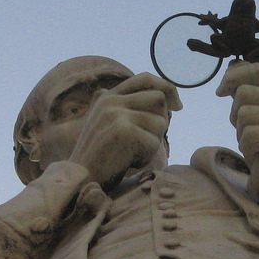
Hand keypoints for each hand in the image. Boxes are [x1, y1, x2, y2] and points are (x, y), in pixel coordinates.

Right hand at [69, 73, 181, 188]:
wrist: (80, 180)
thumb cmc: (102, 159)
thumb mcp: (112, 127)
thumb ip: (133, 110)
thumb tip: (172, 102)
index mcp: (108, 97)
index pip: (145, 79)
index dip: (167, 88)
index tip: (178, 106)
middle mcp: (111, 101)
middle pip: (158, 98)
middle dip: (161, 122)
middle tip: (146, 142)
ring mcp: (115, 114)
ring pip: (160, 122)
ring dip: (153, 143)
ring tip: (131, 154)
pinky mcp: (123, 131)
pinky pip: (154, 143)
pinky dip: (146, 157)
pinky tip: (127, 163)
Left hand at [217, 61, 258, 210]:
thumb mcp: (254, 113)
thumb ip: (246, 90)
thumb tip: (232, 65)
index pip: (256, 69)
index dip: (233, 75)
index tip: (220, 91)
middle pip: (243, 92)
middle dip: (234, 113)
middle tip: (245, 130)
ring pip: (243, 114)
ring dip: (240, 132)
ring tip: (253, 142)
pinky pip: (246, 134)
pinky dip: (245, 146)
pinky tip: (257, 152)